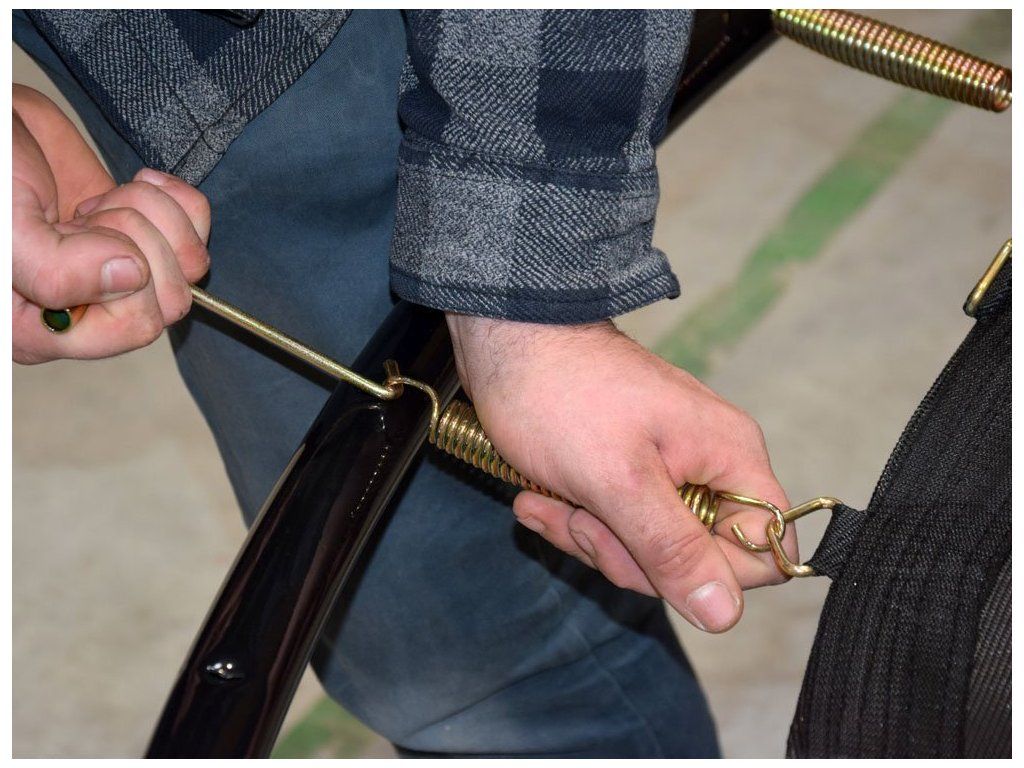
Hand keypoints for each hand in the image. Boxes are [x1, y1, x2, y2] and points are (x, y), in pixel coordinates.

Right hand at [12, 84, 210, 363]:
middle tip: (85, 215)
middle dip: (138, 239)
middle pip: (172, 300)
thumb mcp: (5, 227)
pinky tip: (130, 185)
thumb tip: (131, 276)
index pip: (134, 326)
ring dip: (152, 215)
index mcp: (41, 329)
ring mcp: (120, 275)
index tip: (77, 231)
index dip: (126, 272)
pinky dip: (175, 199)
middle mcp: (86, 312)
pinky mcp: (145, 237)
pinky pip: (199, 230)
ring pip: (192, 266)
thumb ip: (56, 270)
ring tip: (96, 202)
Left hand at [447, 314, 795, 632]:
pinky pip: (616, 525)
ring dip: (590, 536)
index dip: (712, 571)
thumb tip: (725, 613)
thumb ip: (671, 548)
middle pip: (697, 558)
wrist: (506, 337)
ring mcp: (666, 468)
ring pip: (648, 548)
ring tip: (547, 500)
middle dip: (629, 553)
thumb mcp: (616, 481)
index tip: (651, 552)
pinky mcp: (627, 472)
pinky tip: (538, 499)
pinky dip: (574, 520)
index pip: (764, 550)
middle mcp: (708, 464)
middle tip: (583, 517)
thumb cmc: (561, 393)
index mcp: (728, 457)